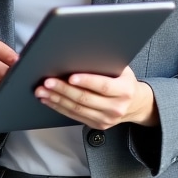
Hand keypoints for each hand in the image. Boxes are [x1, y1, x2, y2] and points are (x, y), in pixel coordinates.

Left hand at [35, 65, 157, 129]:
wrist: (135, 104)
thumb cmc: (124, 81)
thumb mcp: (122, 69)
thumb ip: (106, 63)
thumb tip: (83, 52)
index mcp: (124, 90)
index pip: (103, 86)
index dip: (86, 81)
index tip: (70, 77)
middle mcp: (116, 107)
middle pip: (85, 99)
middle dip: (63, 90)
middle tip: (47, 82)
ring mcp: (106, 119)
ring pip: (77, 109)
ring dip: (57, 100)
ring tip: (42, 91)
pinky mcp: (97, 125)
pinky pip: (74, 116)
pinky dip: (59, 107)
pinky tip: (49, 100)